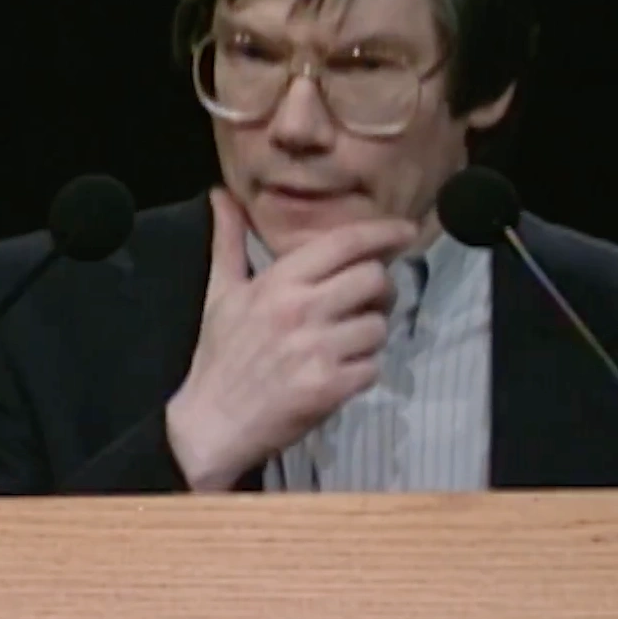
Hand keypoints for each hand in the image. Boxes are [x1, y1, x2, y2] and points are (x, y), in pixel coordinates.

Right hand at [166, 187, 416, 490]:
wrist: (211, 425)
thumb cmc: (220, 357)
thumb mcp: (221, 293)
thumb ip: (228, 241)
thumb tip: (220, 193)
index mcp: (278, 282)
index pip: (344, 243)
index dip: (382, 232)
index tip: (405, 230)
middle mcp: (301, 309)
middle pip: (375, 279)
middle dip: (381, 290)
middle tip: (369, 302)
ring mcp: (317, 349)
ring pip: (379, 326)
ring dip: (372, 335)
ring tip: (349, 343)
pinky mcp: (330, 388)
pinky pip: (374, 368)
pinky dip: (365, 371)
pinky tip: (342, 373)